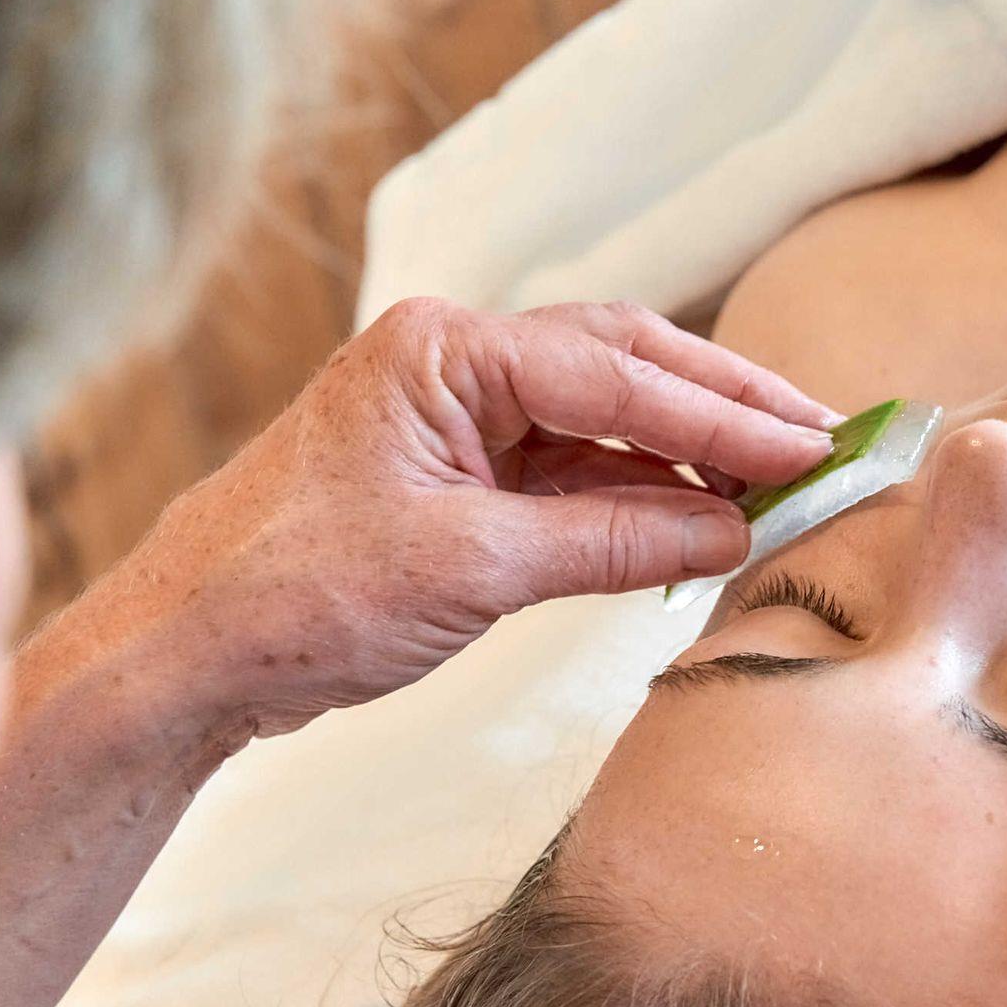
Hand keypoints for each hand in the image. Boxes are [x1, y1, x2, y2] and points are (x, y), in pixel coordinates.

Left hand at [95, 297, 837, 743]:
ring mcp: (455, 419)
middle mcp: (453, 364)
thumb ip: (612, 540)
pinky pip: (572, 471)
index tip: (814, 448)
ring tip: (780, 487)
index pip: (617, 374)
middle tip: (823, 442)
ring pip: (604, 419)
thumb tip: (732, 529)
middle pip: (624, 365)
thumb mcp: (471, 569)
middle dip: (726, 406)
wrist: (184, 655)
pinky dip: (639, 498)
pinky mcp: (456, 477)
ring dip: (689, 454)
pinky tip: (699, 524)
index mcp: (443, 351)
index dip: (726, 415)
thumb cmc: (293, 596)